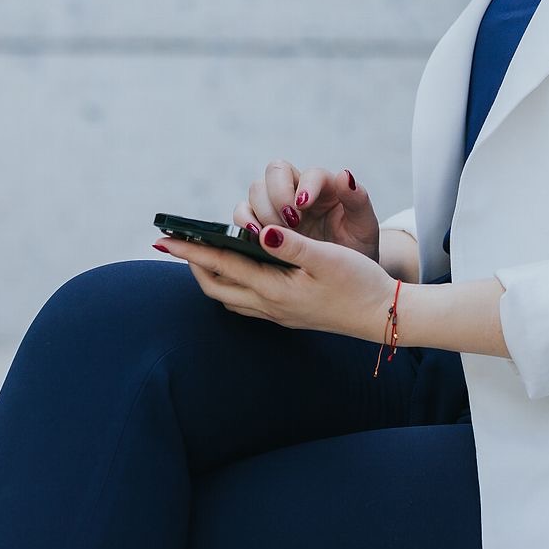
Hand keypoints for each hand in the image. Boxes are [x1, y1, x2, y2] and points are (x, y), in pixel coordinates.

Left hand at [153, 224, 397, 343]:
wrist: (384, 317)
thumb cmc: (359, 283)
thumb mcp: (328, 258)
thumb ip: (292, 245)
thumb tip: (260, 232)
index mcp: (274, 289)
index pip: (221, 266)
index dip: (191, 251)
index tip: (164, 238)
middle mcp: (270, 306)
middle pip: (216, 286)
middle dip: (193, 265)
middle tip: (177, 244)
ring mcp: (278, 315)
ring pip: (229, 297)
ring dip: (211, 276)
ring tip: (201, 257)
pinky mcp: (288, 316)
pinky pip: (246, 303)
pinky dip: (232, 285)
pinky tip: (239, 275)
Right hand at [231, 158, 380, 265]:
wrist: (345, 280)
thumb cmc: (357, 249)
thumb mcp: (364, 227)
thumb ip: (358, 200)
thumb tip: (344, 175)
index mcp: (325, 186)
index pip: (310, 173)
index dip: (305, 186)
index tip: (304, 206)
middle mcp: (297, 190)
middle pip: (276, 171)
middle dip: (278, 194)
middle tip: (290, 222)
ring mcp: (276, 206)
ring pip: (256, 190)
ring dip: (261, 210)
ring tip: (274, 235)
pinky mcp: (261, 225)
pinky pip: (242, 214)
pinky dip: (244, 223)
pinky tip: (256, 240)